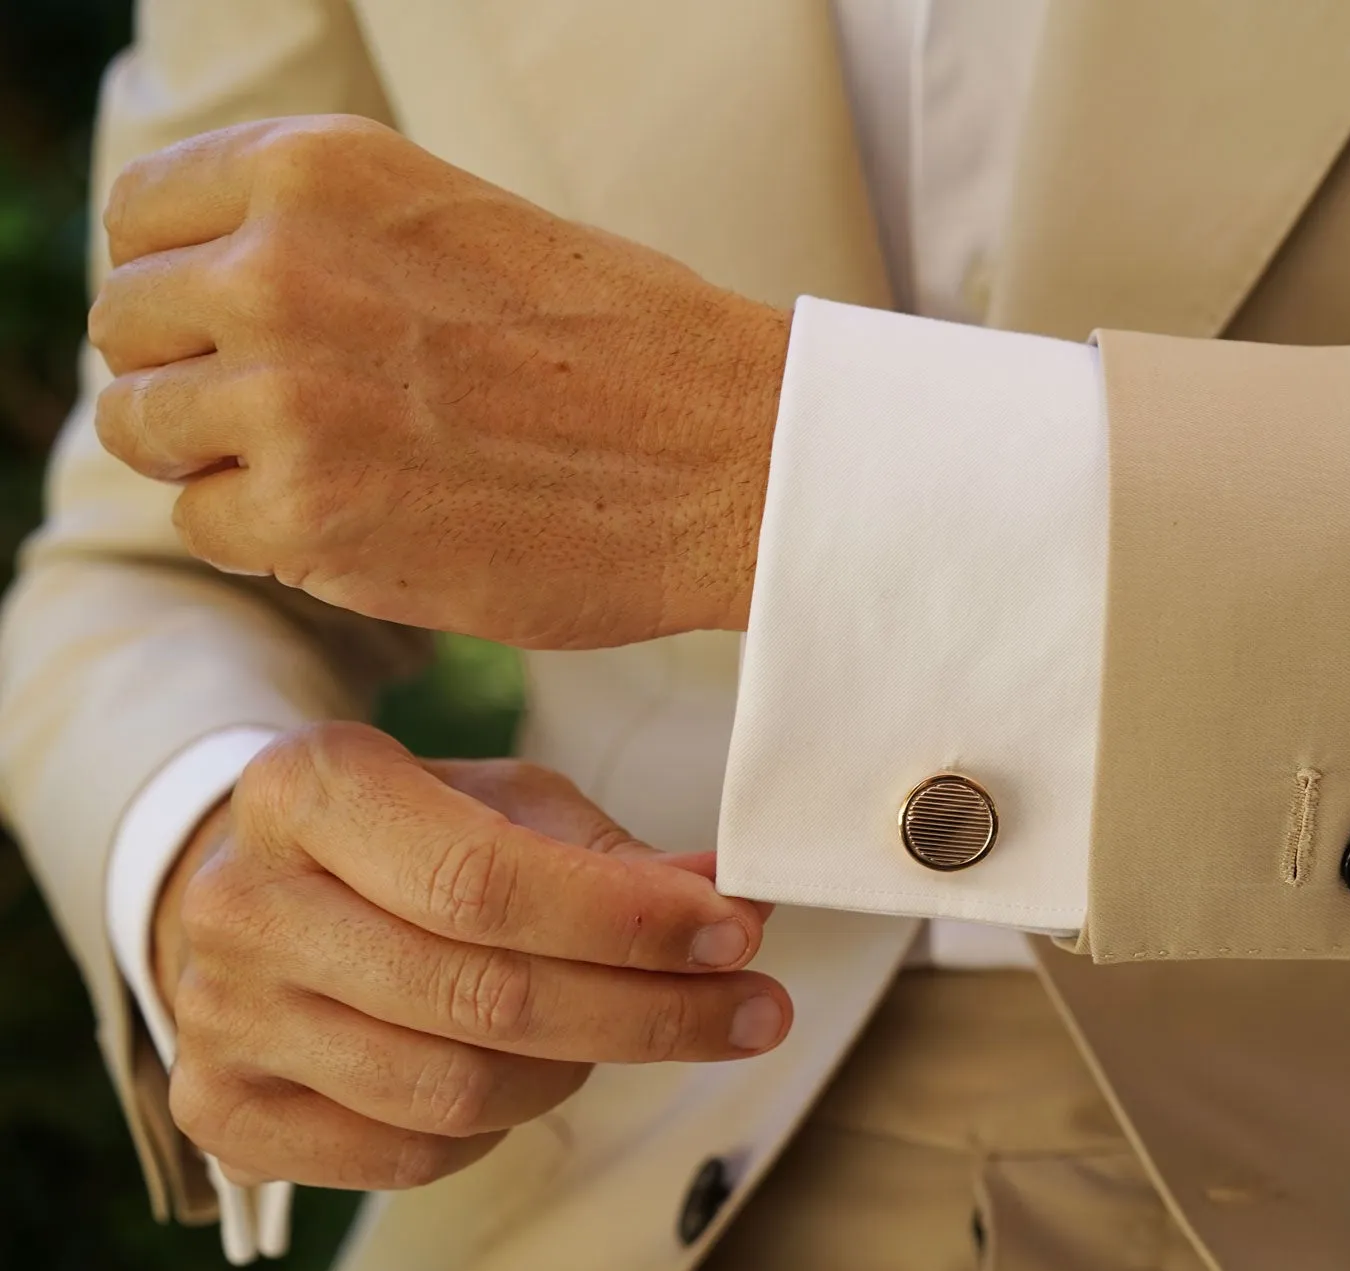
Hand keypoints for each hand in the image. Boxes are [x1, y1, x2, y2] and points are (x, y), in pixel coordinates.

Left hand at [89, 115, 788, 648]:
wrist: (735, 454)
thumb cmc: (631, 347)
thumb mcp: (463, 225)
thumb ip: (327, 244)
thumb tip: (217, 298)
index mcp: (319, 170)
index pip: (140, 216)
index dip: (182, 282)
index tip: (239, 327)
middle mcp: (277, 266)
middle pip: (130, 330)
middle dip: (196, 376)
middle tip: (301, 417)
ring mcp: (284, 396)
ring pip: (149, 433)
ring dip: (225, 460)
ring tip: (341, 470)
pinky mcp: (308, 517)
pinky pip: (207, 527)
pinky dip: (272, 537)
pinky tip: (370, 520)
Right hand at [151, 722, 786, 1190]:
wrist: (264, 887)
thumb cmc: (408, 834)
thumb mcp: (504, 803)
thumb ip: (616, 856)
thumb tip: (736, 899)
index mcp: (310, 788)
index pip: (484, 880)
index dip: (625, 921)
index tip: (735, 935)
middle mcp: (244, 901)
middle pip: (482, 995)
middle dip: (648, 1011)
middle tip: (753, 1009)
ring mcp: (221, 1014)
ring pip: (454, 1089)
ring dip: (580, 1068)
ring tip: (631, 1027)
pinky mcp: (223, 1109)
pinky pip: (408, 1154)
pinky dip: (499, 1128)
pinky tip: (537, 1071)